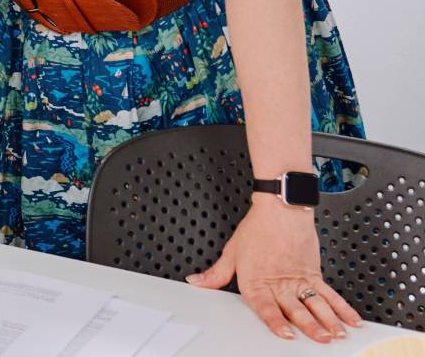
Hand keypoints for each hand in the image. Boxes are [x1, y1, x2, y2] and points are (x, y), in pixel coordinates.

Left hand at [189, 198, 360, 341]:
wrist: (280, 208)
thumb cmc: (257, 228)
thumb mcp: (232, 251)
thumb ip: (217, 273)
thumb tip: (198, 282)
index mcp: (258, 281)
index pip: (267, 306)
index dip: (277, 322)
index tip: (286, 335)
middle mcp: (281, 283)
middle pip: (297, 309)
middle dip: (310, 327)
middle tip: (322, 340)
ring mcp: (300, 279)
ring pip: (317, 304)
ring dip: (329, 321)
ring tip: (337, 335)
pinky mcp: (314, 273)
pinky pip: (330, 295)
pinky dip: (342, 308)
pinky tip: (351, 320)